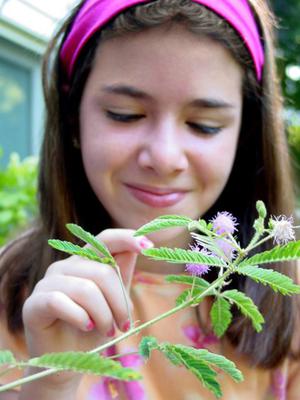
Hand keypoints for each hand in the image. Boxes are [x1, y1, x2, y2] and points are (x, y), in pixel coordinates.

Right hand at [22, 229, 151, 386]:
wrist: (66, 361)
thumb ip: (121, 274)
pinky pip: (61, 302)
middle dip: (119, 302)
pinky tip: (87, 327)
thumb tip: (139, 246)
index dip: (127, 238)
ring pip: (86, 289)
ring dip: (103, 315)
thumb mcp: (113, 300)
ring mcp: (47, 283)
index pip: (105, 239)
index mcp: (85, 261)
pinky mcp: (34, 303)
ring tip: (108, 331)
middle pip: (102, 272)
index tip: (149, 246)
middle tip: (124, 325)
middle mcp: (65, 266)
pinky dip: (80, 318)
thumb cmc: (92, 328)